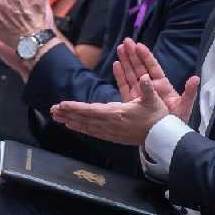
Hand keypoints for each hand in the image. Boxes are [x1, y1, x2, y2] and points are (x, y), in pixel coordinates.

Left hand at [50, 74, 186, 146]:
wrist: (162, 136)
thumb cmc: (157, 117)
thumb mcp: (153, 100)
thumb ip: (148, 88)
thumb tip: (145, 77)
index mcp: (117, 114)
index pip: (91, 110)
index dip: (76, 107)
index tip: (62, 105)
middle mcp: (111, 124)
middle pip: (84, 119)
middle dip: (68, 114)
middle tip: (52, 111)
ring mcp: (111, 132)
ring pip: (87, 127)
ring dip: (72, 122)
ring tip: (58, 118)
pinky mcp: (113, 136)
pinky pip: (93, 132)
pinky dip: (82, 128)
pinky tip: (75, 127)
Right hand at [113, 38, 199, 121]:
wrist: (166, 136)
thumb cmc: (176, 121)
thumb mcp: (184, 106)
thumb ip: (189, 92)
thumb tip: (195, 78)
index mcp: (162, 86)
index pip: (152, 67)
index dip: (146, 56)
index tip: (139, 45)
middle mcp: (150, 87)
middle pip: (140, 67)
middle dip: (133, 54)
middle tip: (126, 41)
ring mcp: (140, 94)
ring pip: (131, 74)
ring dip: (125, 61)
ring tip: (119, 48)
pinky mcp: (132, 102)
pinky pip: (125, 86)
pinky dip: (120, 75)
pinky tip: (116, 65)